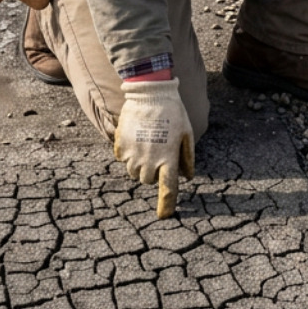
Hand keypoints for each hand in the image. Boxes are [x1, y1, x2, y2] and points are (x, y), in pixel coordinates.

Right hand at [113, 78, 195, 216]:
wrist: (149, 92)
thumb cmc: (173, 112)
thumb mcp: (187, 133)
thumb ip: (186, 157)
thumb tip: (187, 177)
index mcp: (168, 158)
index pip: (168, 188)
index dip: (167, 204)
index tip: (164, 216)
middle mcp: (149, 160)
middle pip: (148, 181)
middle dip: (153, 174)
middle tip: (158, 155)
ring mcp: (132, 153)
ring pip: (134, 172)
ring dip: (140, 165)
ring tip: (148, 144)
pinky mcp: (121, 145)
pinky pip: (123, 159)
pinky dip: (128, 154)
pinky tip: (136, 137)